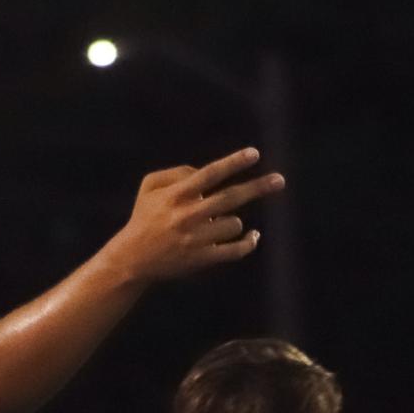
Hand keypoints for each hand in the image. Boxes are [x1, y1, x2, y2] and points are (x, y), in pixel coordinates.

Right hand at [99, 147, 284, 283]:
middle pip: (231, 198)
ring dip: (234, 222)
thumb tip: (203, 172)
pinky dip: (248, 243)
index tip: (255, 154)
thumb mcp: (149, 186)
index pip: (210, 174)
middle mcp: (189, 215)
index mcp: (177, 194)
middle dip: (258, 187)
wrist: (133, 258)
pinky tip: (254, 236)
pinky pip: (235, 250)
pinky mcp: (202, 258)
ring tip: (219, 223)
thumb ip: (176, 172)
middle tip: (280, 180)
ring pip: (234, 223)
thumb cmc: (144, 218)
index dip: (234, 162)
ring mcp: (197, 238)